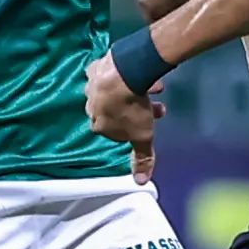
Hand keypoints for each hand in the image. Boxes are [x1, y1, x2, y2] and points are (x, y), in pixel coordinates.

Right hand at [86, 52, 161, 179]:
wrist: (125, 72)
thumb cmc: (132, 108)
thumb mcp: (142, 136)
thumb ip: (141, 157)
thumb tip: (140, 182)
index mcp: (98, 125)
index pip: (114, 132)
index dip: (131, 129)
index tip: (146, 124)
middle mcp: (91, 106)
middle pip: (116, 111)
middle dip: (137, 110)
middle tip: (157, 108)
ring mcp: (92, 85)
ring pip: (114, 91)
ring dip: (134, 91)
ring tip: (155, 88)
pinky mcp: (97, 66)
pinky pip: (111, 72)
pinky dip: (124, 73)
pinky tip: (138, 71)